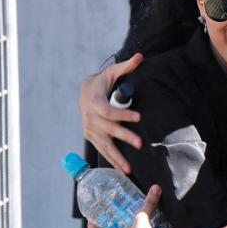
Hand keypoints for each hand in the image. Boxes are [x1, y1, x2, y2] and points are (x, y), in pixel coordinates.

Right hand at [79, 53, 142, 173]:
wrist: (85, 92)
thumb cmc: (102, 82)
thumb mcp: (113, 72)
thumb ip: (126, 66)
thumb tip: (140, 56)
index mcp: (94, 101)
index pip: (107, 111)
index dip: (122, 115)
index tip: (138, 117)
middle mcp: (90, 117)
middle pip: (108, 129)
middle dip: (124, 137)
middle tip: (140, 144)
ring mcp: (89, 129)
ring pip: (104, 144)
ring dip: (117, 157)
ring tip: (129, 169)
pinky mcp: (91, 136)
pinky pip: (102, 149)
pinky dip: (111, 160)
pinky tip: (121, 171)